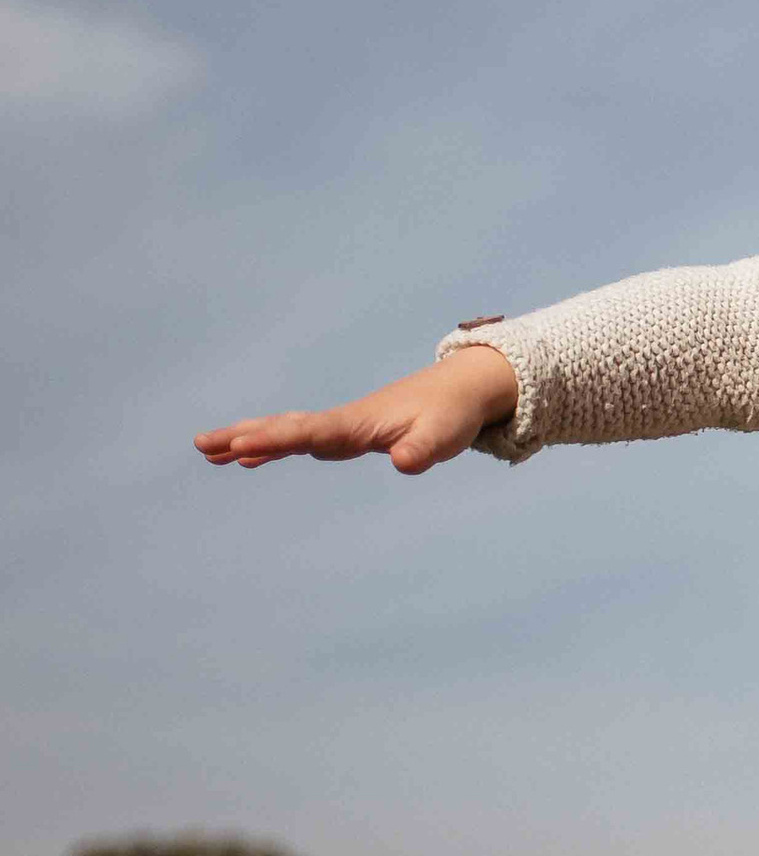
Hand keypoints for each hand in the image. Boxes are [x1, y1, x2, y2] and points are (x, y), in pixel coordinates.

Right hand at [195, 347, 518, 475]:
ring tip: (207, 451)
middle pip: (284, 428)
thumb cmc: (450, 415)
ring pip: (286, 432)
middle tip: (202, 444)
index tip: (241, 445)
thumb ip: (422, 451)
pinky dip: (271, 448)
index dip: (276, 440)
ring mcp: (341, 426)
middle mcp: (343, 422)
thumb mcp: (442, 437)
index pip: (309, 433)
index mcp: (358, 423)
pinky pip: (299, 441)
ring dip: (247, 440)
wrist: (459, 391)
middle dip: (243, 435)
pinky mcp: (346, 433)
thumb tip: (404, 464)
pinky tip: (245, 460)